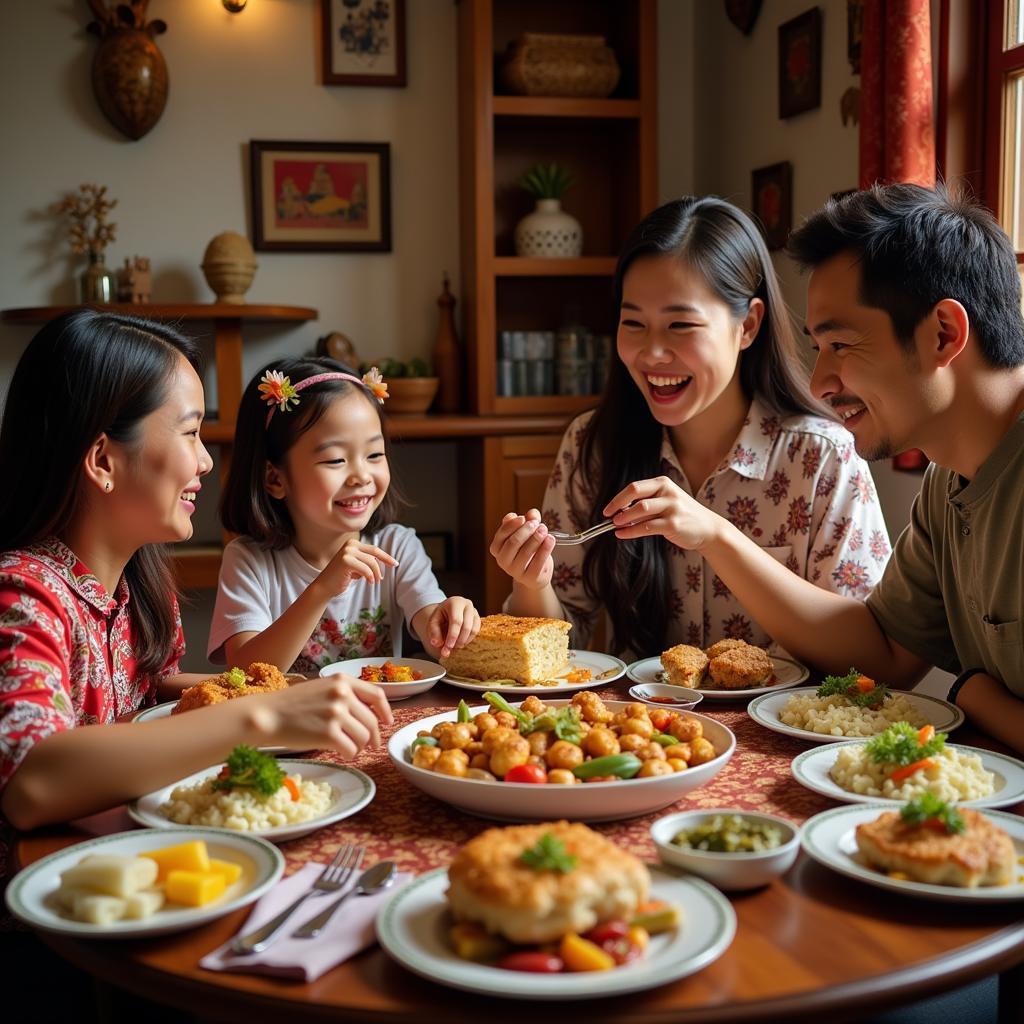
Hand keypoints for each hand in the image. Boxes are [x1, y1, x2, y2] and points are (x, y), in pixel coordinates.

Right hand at [247, 675, 392, 758]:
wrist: (267, 715)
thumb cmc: (290, 705)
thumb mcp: (320, 688)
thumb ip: (343, 695)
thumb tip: (368, 714)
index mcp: (342, 680)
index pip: (376, 695)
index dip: (385, 711)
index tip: (387, 722)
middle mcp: (342, 694)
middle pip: (372, 721)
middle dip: (373, 737)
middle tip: (369, 746)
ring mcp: (336, 714)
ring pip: (364, 737)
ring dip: (359, 747)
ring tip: (349, 748)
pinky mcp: (329, 734)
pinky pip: (351, 750)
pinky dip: (349, 755)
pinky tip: (341, 754)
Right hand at [318, 538, 398, 596]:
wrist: (324, 587)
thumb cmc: (341, 577)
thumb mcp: (356, 566)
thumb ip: (366, 561)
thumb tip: (383, 562)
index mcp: (352, 544)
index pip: (373, 549)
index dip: (385, 556)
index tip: (395, 563)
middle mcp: (350, 545)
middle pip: (374, 553)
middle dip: (386, 561)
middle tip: (392, 569)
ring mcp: (347, 552)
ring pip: (371, 562)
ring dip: (375, 574)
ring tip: (374, 582)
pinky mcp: (346, 561)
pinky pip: (366, 569)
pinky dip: (370, 577)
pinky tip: (369, 582)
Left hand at [427, 597, 480, 657]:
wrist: (448, 610)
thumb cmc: (441, 616)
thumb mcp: (433, 621)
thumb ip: (433, 632)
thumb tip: (437, 643)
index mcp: (455, 602)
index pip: (456, 621)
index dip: (453, 635)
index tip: (448, 646)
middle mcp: (467, 605)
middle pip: (467, 626)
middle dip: (459, 640)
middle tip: (451, 649)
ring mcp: (475, 611)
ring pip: (473, 630)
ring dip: (464, 641)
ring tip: (454, 645)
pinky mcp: (478, 618)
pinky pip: (476, 631)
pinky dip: (469, 639)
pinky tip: (460, 642)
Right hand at [489, 508, 555, 590]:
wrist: (535, 575)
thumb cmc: (528, 550)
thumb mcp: (526, 534)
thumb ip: (528, 520)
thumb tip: (532, 513)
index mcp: (497, 548)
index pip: (502, 534)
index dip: (513, 524)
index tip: (524, 518)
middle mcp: (502, 560)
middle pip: (513, 542)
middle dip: (526, 530)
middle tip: (538, 524)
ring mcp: (515, 571)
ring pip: (526, 552)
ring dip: (537, 538)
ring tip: (545, 530)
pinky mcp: (529, 578)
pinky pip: (538, 562)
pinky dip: (545, 549)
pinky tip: (551, 539)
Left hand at [603, 476, 721, 550]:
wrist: (709, 529)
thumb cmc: (683, 516)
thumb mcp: (665, 503)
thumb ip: (645, 505)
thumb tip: (619, 513)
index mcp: (663, 483)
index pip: (634, 487)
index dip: (618, 498)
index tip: (607, 509)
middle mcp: (668, 492)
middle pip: (635, 493)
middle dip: (617, 505)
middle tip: (608, 517)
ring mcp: (672, 507)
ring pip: (640, 510)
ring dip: (624, 518)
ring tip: (615, 525)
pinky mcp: (674, 524)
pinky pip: (646, 527)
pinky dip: (631, 532)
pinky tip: (622, 535)